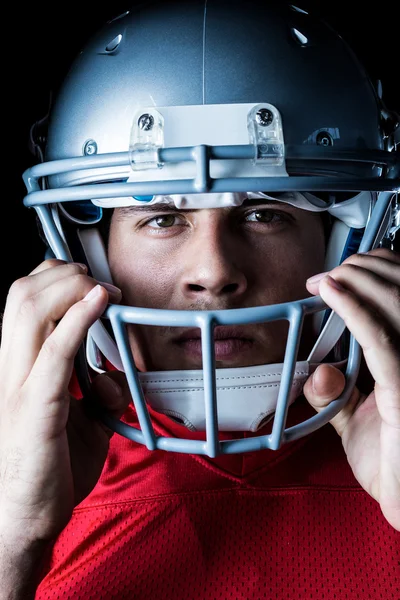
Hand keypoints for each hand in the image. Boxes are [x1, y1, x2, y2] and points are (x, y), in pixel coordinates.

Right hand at [0, 260, 130, 547]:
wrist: (23, 517)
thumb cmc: (48, 466)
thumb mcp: (78, 419)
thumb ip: (95, 392)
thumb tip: (116, 377)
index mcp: (18, 367)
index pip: (21, 301)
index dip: (52, 277)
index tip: (87, 279)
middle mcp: (12, 369)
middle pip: (22, 295)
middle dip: (62, 274)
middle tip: (95, 281)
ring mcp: (20, 386)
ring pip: (31, 312)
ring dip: (71, 288)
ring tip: (101, 290)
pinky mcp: (36, 408)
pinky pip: (55, 352)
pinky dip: (79, 319)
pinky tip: (99, 303)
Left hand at [304, 248, 399, 530]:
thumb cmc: (390, 465)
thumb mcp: (354, 422)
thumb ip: (335, 394)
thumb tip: (318, 370)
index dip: (379, 274)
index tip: (343, 273)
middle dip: (365, 271)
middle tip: (332, 274)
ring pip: (394, 305)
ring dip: (357, 282)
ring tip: (329, 280)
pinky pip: (380, 339)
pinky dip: (354, 309)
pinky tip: (334, 292)